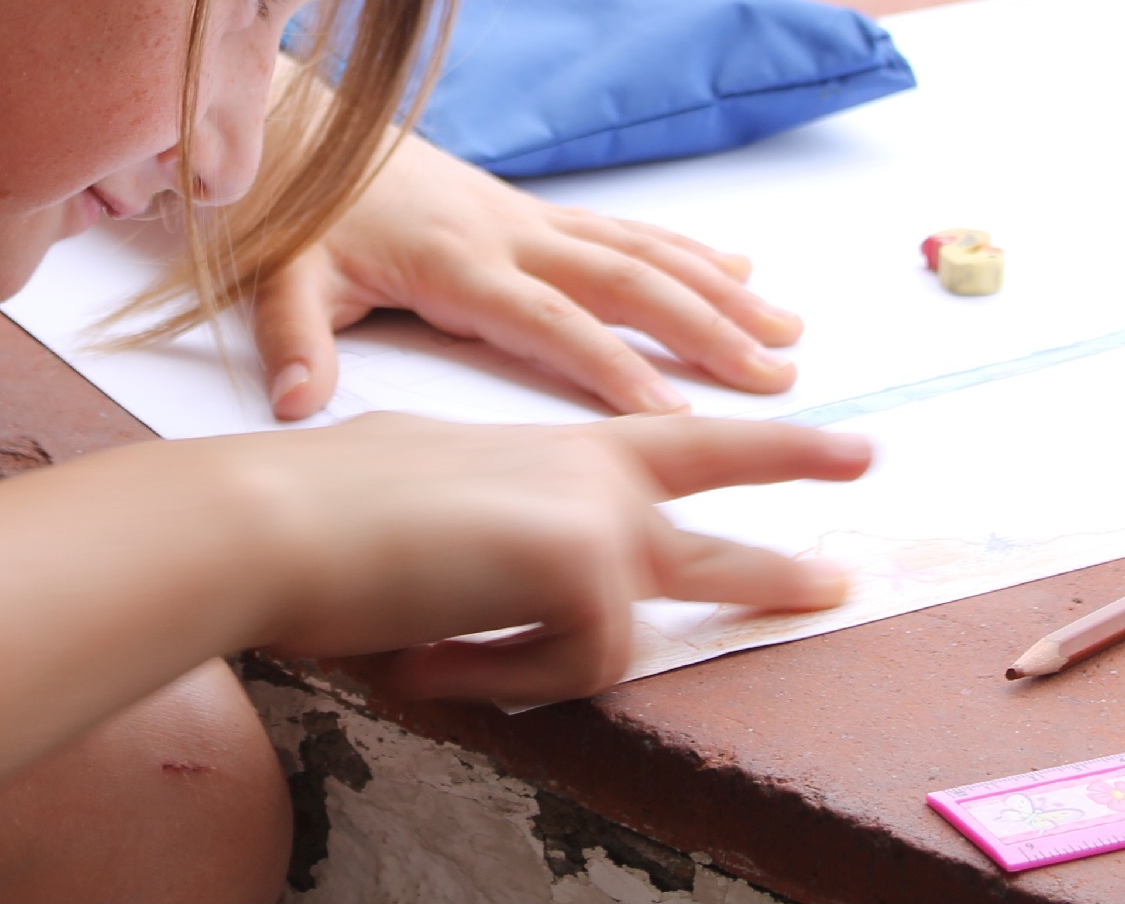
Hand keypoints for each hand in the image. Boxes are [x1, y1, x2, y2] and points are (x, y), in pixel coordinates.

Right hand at [237, 410, 870, 704]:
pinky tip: (431, 656)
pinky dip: (494, 678)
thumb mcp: (423, 491)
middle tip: (845, 583)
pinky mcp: (590, 564)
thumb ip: (483, 525)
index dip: (763, 450)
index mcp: (555, 447)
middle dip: (780, 563)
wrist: (279, 516)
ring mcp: (599, 512)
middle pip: (711, 526)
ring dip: (524, 663)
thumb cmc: (320, 508)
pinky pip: (573, 666)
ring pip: (630, 624)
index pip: (679, 446)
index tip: (842, 449)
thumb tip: (486, 566)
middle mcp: (592, 471)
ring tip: (430, 657)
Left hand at [253, 132, 803, 419]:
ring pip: (643, 253)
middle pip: (625, 284)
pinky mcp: (533, 209)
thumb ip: (292, 340)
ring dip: (720, 291)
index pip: (550, 324)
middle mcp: (510, 235)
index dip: (612, 370)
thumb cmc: (296, 213)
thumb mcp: (280, 275)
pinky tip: (741, 271)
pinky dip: (691, 251)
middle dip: (706, 331)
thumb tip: (295, 404)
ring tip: (788, 332)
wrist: (302, 129)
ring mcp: (529, 218)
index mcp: (458, 264)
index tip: (674, 416)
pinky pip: (627, 231)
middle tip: (776, 379)